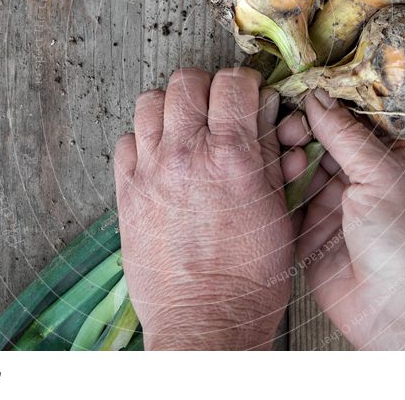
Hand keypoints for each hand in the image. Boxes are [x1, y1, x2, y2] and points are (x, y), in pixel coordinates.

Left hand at [113, 67, 291, 349]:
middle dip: (206, 87)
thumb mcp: (279, 210)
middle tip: (216, 107)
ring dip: (171, 107)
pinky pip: (125, 142)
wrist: (206, 320)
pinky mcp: (127, 193)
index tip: (247, 93)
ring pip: (149, 102)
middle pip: (185, 82)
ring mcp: (151, 171)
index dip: (244, 82)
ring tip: (185, 127)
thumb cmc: (250, 277)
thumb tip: (267, 118)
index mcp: (232, 156)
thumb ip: (271, 156)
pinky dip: (143, 141)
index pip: (232, 83)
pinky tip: (161, 157)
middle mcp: (187, 154)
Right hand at [279, 89, 404, 349]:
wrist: (399, 311)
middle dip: (299, 132)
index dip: (320, 108)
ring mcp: (330, 206)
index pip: (344, 121)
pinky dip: (275, 190)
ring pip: (297, 169)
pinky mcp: (307, 232)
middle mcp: (355, 179)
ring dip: (287, 160)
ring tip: (287, 159)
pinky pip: (284, 203)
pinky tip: (270, 181)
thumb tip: (318, 97)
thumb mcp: (381, 174)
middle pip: (316, 142)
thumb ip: (345, 135)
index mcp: (382, 159)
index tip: (297, 98)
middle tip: (288, 132)